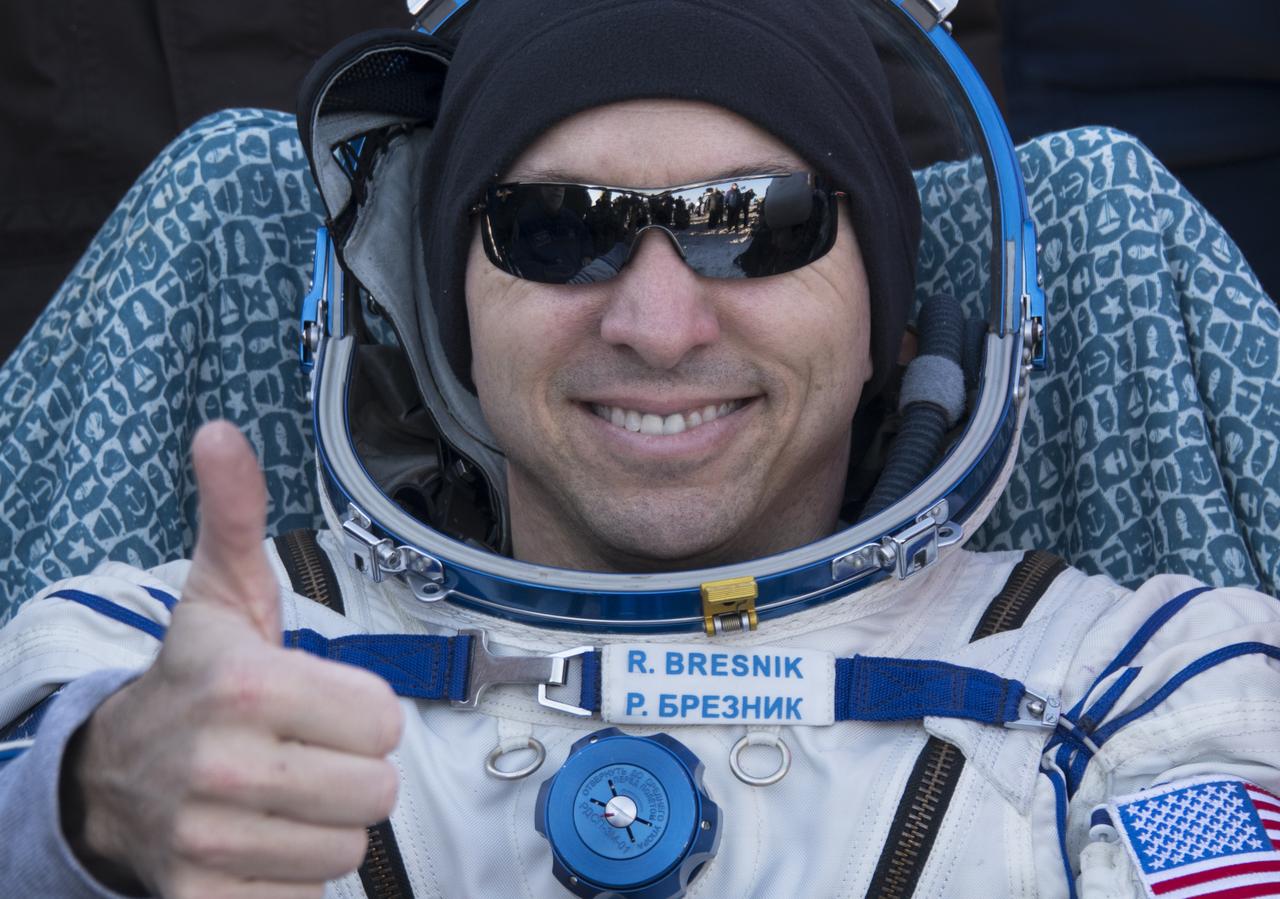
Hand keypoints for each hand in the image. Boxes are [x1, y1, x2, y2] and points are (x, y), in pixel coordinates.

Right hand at [65, 421, 403, 897]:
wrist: (115, 775)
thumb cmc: (194, 677)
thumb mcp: (221, 591)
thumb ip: (236, 512)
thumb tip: (222, 432)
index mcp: (245, 687)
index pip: (384, 721)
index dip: (363, 710)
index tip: (322, 701)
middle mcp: (223, 768)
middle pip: (376, 789)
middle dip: (353, 768)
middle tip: (307, 748)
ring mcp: (209, 842)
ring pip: (348, 848)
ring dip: (328, 822)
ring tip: (285, 791)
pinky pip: (306, 898)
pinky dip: (295, 873)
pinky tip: (264, 838)